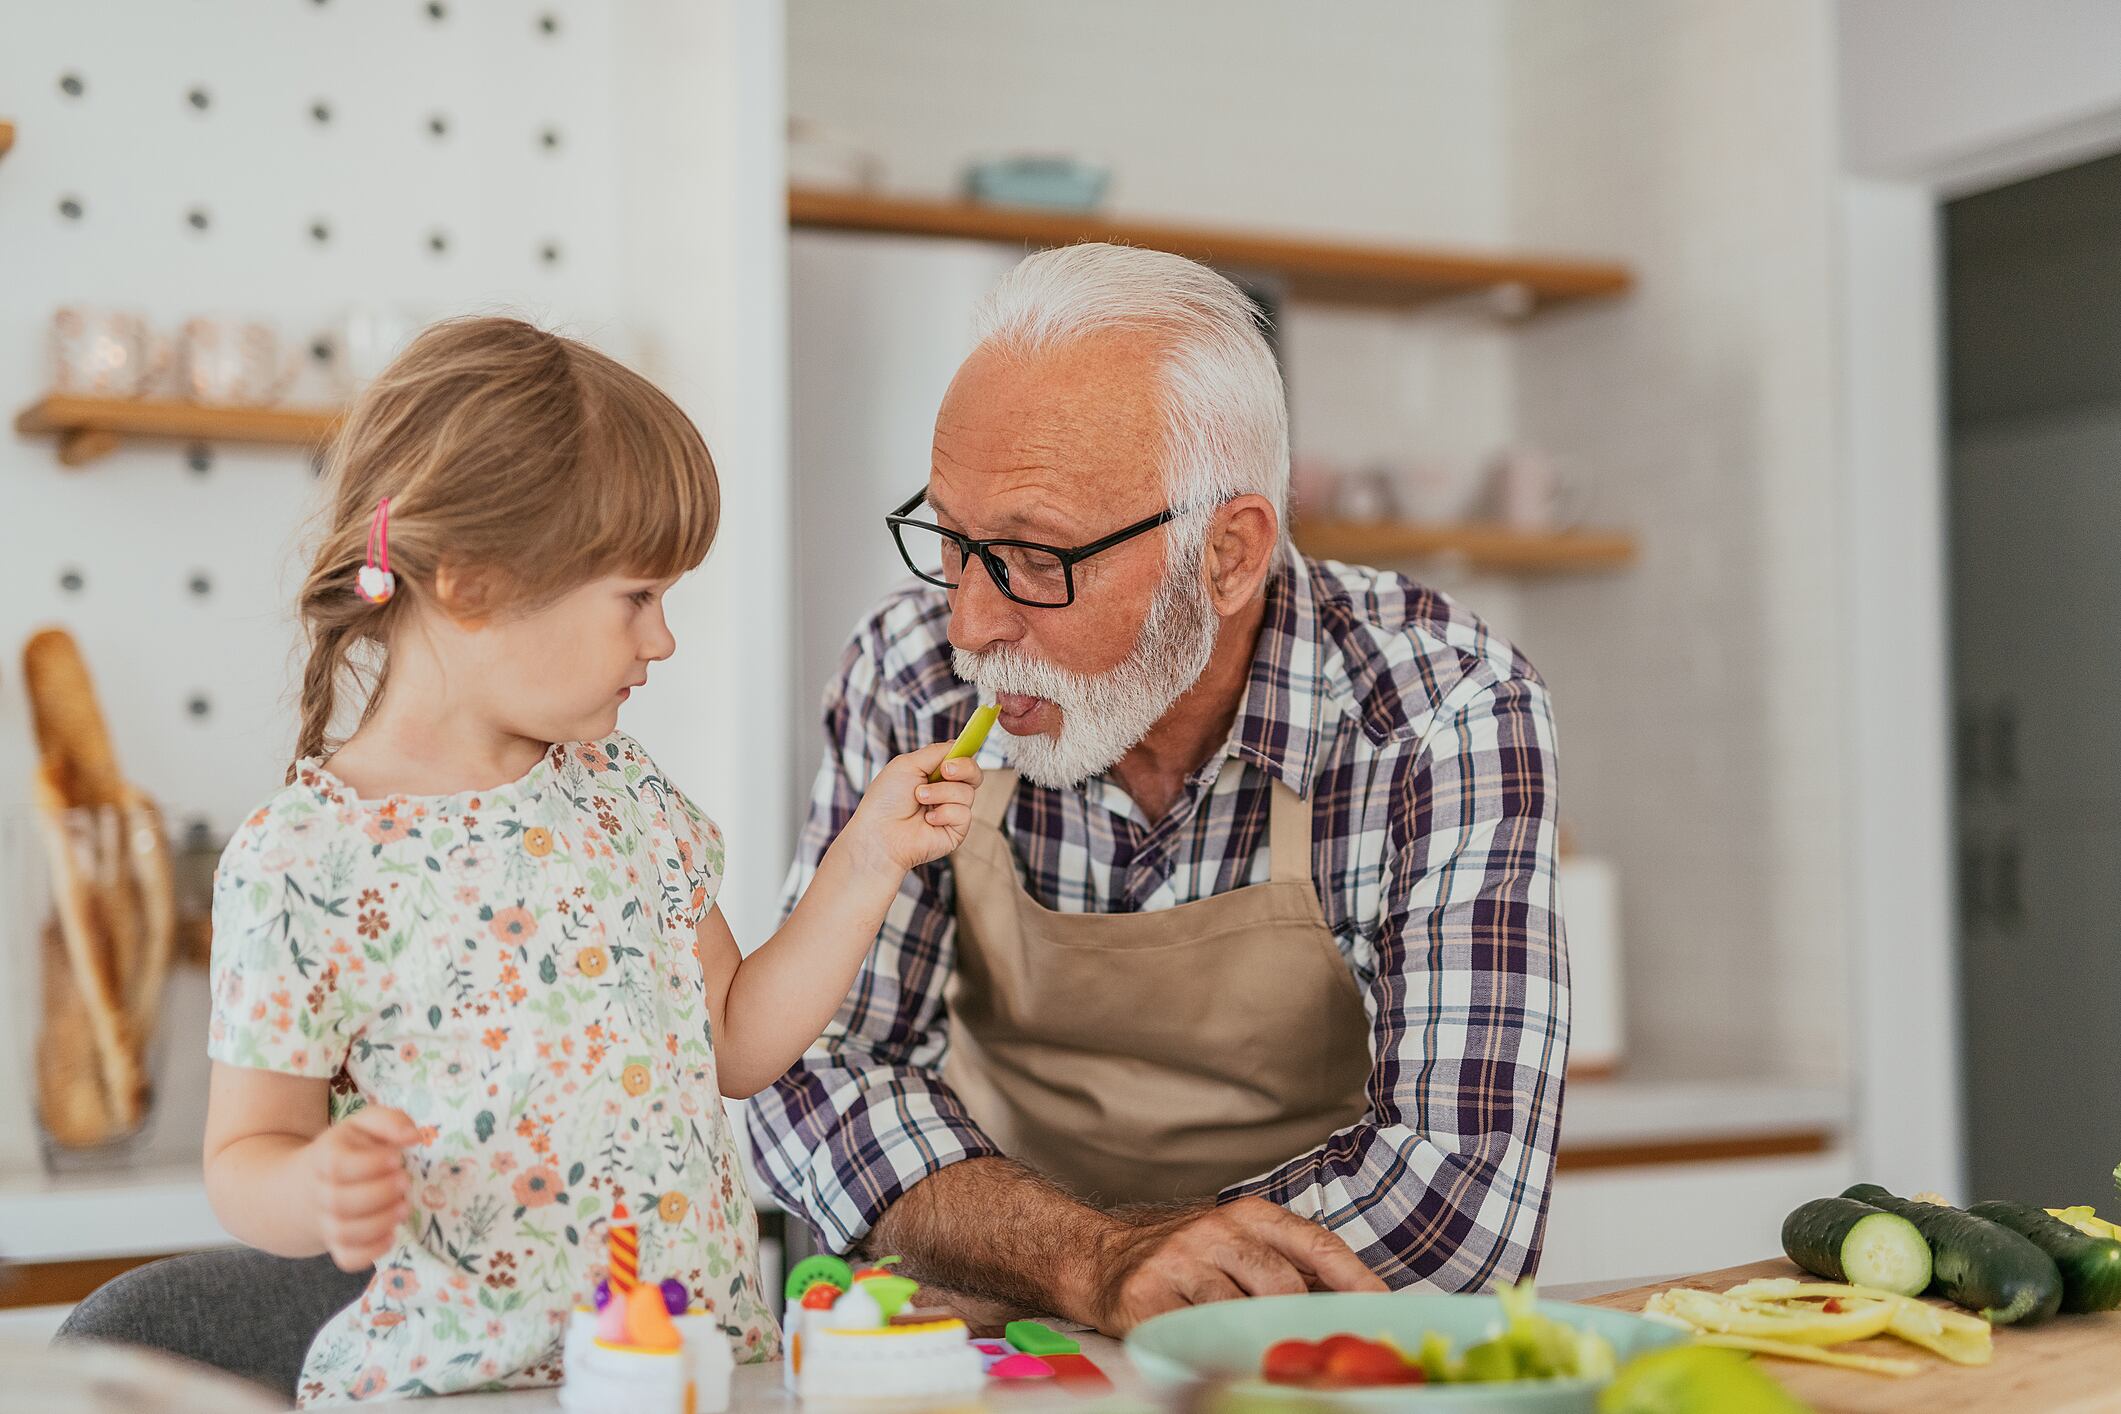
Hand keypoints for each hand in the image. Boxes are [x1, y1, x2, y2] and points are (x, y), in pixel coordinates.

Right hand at [301, 1105, 419, 1270]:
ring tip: (403, 1207)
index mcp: (324, 1158)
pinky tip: (391, 1235)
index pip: (338, 1165)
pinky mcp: (337, 1245)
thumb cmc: (349, 1150)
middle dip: (380, 1194)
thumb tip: (414, 1136)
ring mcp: (326, 1222)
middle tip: (405, 1182)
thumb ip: (389, 1121)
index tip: (396, 1158)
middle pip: (340, 1201)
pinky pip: (348, 1259)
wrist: (311, 1184)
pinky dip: (371, 1252)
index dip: (370, 1164)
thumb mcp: (364, 1125)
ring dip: (380, 1222)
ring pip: (344, 1233)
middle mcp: (320, 1193)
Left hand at [846, 743, 982, 875]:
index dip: (962, 756)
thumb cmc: (886, 799)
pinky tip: (927, 820)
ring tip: (920, 799)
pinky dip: (944, 813)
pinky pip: (964, 814)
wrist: (879, 833)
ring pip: (968, 793)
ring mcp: (951, 811)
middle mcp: (945, 792)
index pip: (961, 760)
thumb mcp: (908, 764)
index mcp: (933, 775)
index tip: (952, 757)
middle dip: (964, 768)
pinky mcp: (956, 831)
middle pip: (974, 774)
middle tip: (945, 772)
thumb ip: (936, 752)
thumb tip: (957, 744)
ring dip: (941, 793)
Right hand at [1090, 1197, 1386, 1333]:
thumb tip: (1359, 1301)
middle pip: (1281, 1283)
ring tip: (1270, 1358)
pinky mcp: (1149, 1295)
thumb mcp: (1242, 1245)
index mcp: (1251, 1215)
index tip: (1385, 1307)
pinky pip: (1196, 1332)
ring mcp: (1181, 1260)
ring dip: (1257, 1340)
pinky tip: (1224, 1356)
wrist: (1104, 1260)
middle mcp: (1217, 1229)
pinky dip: (1216, 1350)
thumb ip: (1292, 1266)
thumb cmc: (1190, 1259)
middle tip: (1320, 1350)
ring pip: (1239, 1311)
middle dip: (1302, 1322)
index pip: (1316, 1244)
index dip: (1355, 1279)